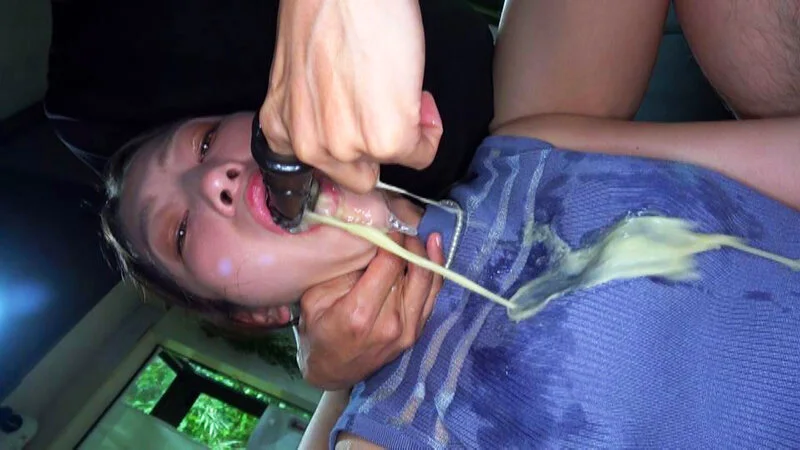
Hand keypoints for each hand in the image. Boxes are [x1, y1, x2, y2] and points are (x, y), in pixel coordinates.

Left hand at [260, 0, 442, 193]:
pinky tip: (419, 98)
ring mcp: (347, 147)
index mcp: (282, 128)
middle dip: (376, 148)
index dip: (349, 149)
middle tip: (387, 111)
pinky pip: (420, 154)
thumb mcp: (299, 71)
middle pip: (356, 176)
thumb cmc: (324, 9)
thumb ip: (312, 107)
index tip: (363, 134)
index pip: (318, 168)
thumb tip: (344, 117)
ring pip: (389, 164)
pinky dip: (429, 131)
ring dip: (404, 134)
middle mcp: (308, 146)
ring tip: (403, 92)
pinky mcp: (387, 141)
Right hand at [295, 232, 443, 389]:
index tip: (388, 227)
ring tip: (424, 234)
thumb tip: (368, 242)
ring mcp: (407, 331)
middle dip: (410, 244)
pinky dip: (435, 272)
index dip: (392, 240)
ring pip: (428, 282)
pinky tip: (434, 251)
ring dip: (427, 254)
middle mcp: (390, 323)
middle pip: (412, 271)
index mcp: (359, 314)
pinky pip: (432, 297)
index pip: (389, 264)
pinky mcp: (416, 333)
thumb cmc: (318, 331)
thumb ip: (342, 271)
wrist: (332, 371)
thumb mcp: (315, 298)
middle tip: (403, 227)